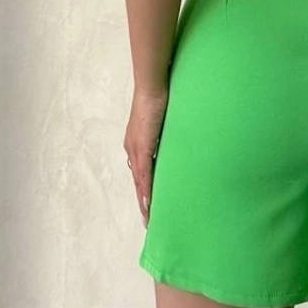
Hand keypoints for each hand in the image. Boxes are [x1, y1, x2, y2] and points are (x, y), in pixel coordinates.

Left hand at [123, 88, 168, 226]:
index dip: (144, 189)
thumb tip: (175, 144)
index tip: (149, 205)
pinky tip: (149, 204)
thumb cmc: (160, 99)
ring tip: (150, 218)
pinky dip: (146, 191)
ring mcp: (136, 150)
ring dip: (144, 200)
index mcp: (137, 144)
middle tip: (149, 219)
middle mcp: (133, 149)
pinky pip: (144, 175)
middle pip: (137, 181)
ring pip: (139, 182)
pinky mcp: (142, 148)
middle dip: (143, 200)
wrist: (152, 88)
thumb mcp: (163, 122)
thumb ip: (165, 135)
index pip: (140, 172)